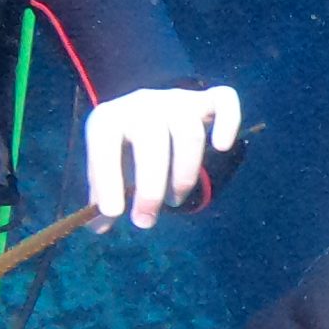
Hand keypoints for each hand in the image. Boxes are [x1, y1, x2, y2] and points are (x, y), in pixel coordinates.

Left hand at [85, 85, 243, 228]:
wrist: (146, 109)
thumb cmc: (124, 147)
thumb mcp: (106, 166)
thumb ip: (102, 195)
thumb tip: (100, 227)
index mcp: (109, 119)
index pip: (105, 144)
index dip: (108, 179)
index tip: (114, 214)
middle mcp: (142, 104)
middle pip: (152, 141)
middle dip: (150, 189)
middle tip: (145, 221)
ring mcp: (176, 100)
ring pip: (190, 133)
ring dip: (184, 175)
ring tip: (175, 200)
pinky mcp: (204, 101)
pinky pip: (224, 100)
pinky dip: (228, 122)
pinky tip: (221, 147)